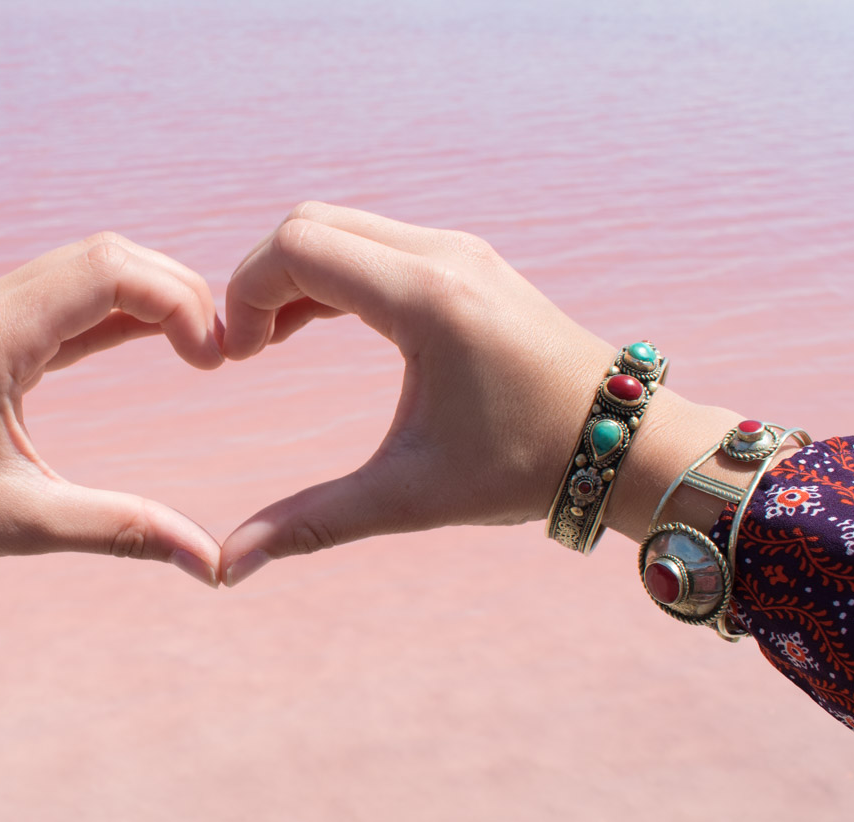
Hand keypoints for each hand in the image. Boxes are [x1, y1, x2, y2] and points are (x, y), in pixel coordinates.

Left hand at [0, 233, 223, 591]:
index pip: (108, 271)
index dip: (179, 301)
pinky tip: (152, 340)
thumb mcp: (25, 526)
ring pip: (85, 268)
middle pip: (105, 255)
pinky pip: (61, 298)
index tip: (215, 361)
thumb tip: (212, 564)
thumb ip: (124, 530)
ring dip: (148, 296)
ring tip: (198, 349)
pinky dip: (114, 311)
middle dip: (176, 291)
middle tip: (220, 354)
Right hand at [217, 202, 742, 584]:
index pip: (297, 247)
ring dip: (295, 275)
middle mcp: (443, 255)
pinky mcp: (468, 262)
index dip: (245, 294)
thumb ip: (312, 522)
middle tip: (249, 351)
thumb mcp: (410, 496)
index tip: (240, 359)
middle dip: (260, 278)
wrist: (622, 443)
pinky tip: (315, 327)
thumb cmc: (525, 468)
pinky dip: (333, 273)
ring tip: (271, 343)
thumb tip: (232, 566)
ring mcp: (459, 251)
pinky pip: (376, 241)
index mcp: (426, 298)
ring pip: (342, 226)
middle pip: (311, 222)